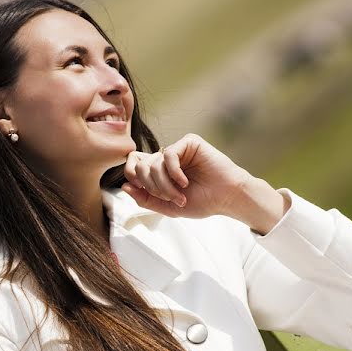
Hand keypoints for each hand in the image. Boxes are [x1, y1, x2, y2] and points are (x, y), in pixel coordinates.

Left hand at [121, 134, 284, 229]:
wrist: (227, 198)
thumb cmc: (202, 202)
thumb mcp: (168, 207)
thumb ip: (145, 199)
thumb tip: (124, 187)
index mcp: (160, 171)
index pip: (133, 166)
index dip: (133, 179)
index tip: (148, 194)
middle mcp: (166, 158)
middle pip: (140, 166)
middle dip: (151, 187)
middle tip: (169, 198)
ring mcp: (178, 149)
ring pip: (153, 162)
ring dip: (164, 185)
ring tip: (179, 195)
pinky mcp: (189, 143)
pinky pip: (168, 154)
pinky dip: (173, 172)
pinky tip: (184, 182)